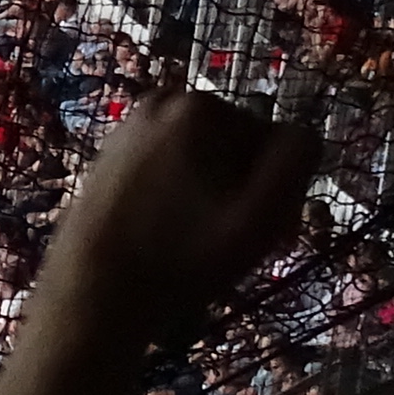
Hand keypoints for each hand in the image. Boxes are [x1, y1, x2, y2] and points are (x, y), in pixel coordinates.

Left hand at [30, 90, 316, 357]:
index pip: (277, 144)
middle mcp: (163, 102)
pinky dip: (178, 198)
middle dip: (246, 191)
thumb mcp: (260, 217)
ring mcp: (130, 127)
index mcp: (200, 107)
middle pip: (237, 148)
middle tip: (234, 244)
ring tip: (201, 245)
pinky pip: (169, 170)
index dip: (282, 192)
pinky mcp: (110, 156)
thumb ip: (294, 163)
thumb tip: (304, 134)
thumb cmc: (180, 261)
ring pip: (203, 161)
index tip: (271, 236)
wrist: (90, 292)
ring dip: (214, 197)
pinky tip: (169, 237)